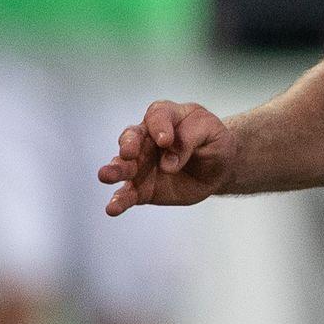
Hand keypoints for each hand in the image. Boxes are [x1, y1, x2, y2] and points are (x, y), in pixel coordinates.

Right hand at [98, 101, 238, 214]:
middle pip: (132, 137)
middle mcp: (147, 139)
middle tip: (129, 153)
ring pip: (123, 165)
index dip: (159, 126)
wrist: (218, 167)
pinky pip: (128, 194)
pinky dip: (119, 201)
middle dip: (128, 144)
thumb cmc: (212, 142)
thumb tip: (168, 164)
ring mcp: (141, 164)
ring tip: (106, 175)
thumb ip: (190, 139)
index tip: (165, 141)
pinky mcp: (141, 188)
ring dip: (114, 170)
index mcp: (167, 117)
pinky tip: (113, 208)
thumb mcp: (211, 132)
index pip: (158, 115)